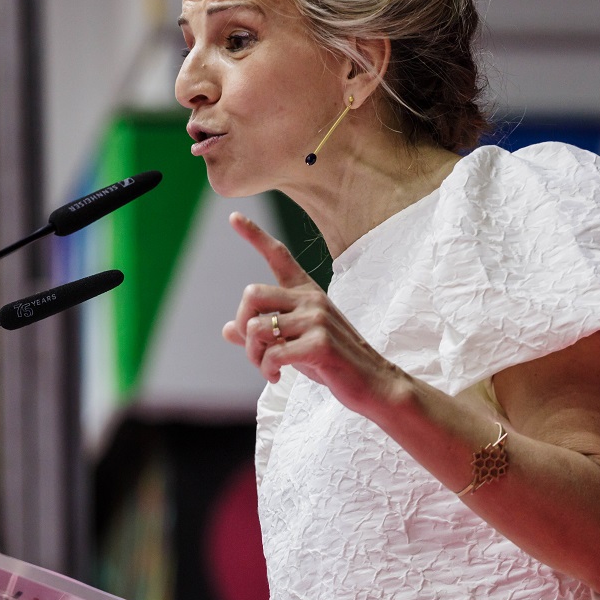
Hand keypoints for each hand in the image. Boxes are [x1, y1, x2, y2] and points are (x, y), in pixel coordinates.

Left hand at [223, 212, 402, 414]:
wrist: (373, 383)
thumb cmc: (332, 362)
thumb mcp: (295, 342)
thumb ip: (264, 334)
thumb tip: (226, 329)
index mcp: (306, 292)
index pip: (278, 255)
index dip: (254, 235)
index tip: (233, 216)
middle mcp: (311, 298)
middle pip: (252, 293)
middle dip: (243, 325)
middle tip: (256, 351)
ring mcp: (317, 319)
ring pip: (256, 327)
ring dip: (253, 355)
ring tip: (268, 369)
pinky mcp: (319, 343)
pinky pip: (272, 353)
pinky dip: (267, 369)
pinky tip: (277, 376)